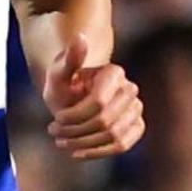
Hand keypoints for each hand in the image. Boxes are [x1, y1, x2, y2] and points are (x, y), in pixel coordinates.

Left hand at [40, 29, 144, 159]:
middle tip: (54, 132)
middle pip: (105, 121)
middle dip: (76, 131)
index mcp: (114, 73)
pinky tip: (78, 153)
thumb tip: (80, 37)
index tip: (55, 119)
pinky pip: (123, 145)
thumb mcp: (58, 72)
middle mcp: (130, 89)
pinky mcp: (137, 126)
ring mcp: (136, 109)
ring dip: (84, 144)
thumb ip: (69, 58)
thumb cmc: (63, 83)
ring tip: (62, 143)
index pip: (97, 103)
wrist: (73, 94)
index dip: (73, 116)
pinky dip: (99, 152)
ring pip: (114, 135)